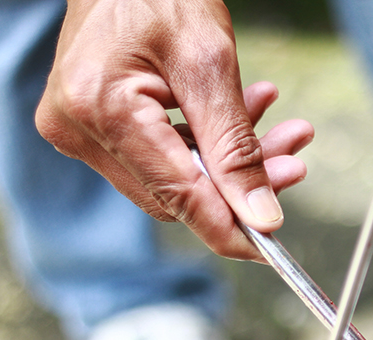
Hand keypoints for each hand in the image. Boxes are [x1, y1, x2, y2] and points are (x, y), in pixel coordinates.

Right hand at [35, 0, 313, 260]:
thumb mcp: (210, 62)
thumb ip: (235, 147)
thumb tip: (261, 216)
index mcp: (102, 109)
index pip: (178, 197)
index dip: (229, 228)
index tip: (271, 245)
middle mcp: (79, 129)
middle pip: (177, 193)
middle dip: (241, 184)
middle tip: (293, 161)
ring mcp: (80, 130)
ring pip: (174, 179)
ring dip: (231, 162)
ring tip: (281, 131)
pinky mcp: (93, 127)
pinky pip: (160, 156)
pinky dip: (207, 145)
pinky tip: (245, 118)